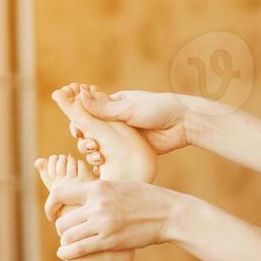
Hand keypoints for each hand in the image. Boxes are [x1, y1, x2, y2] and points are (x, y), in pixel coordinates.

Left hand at [44, 178, 175, 259]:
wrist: (168, 214)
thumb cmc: (146, 198)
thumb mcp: (120, 186)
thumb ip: (100, 190)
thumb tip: (85, 191)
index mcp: (97, 188)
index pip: (60, 193)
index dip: (50, 204)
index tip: (51, 212)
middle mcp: (97, 205)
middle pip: (62, 219)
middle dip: (60, 227)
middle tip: (65, 232)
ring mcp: (103, 224)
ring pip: (68, 236)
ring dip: (65, 241)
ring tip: (67, 243)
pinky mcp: (110, 241)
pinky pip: (80, 249)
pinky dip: (68, 252)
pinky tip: (64, 254)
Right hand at [69, 88, 191, 158]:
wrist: (183, 124)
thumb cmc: (158, 109)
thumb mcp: (128, 107)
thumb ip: (103, 107)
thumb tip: (78, 94)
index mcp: (113, 105)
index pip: (87, 112)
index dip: (78, 120)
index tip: (76, 128)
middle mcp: (115, 122)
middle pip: (90, 131)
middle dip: (84, 138)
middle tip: (88, 143)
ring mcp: (122, 138)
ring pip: (99, 146)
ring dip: (92, 151)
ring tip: (97, 155)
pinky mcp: (130, 152)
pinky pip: (112, 158)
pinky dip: (104, 163)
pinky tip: (101, 167)